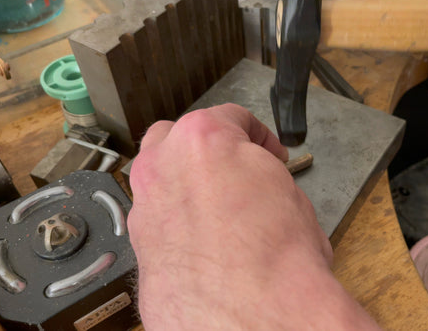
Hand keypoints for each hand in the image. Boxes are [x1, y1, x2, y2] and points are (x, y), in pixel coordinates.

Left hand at [127, 104, 378, 329]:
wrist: (251, 315)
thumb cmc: (276, 258)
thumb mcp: (288, 191)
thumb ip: (261, 170)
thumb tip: (256, 178)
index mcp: (203, 139)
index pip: (230, 117)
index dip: (259, 135)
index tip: (268, 151)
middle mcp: (163, 166)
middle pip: (178, 136)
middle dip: (208, 148)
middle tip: (236, 168)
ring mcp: (144, 206)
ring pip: (160, 177)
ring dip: (185, 181)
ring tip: (217, 205)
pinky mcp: (138, 245)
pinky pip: (157, 216)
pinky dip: (176, 217)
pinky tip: (203, 237)